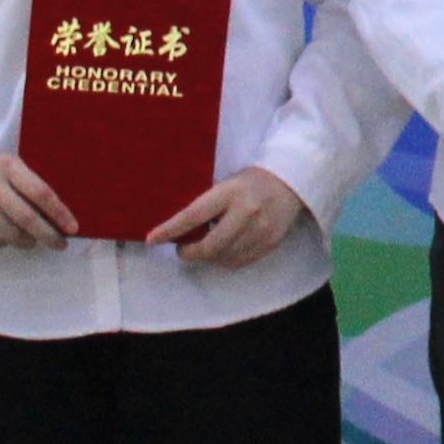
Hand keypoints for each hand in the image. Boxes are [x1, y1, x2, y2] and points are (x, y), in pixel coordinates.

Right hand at [0, 153, 75, 250]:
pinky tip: (7, 236)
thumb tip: (59, 218)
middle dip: (47, 235)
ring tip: (32, 241)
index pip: (40, 193)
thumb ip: (31, 186)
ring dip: (26, 242)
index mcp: (8, 166)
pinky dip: (4, 242)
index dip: (59, 213)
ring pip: (8, 233)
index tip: (72, 228)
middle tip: (59, 244)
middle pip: (25, 218)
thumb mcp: (11, 168)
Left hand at [158, 170, 315, 271]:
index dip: (170, 230)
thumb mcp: (227, 184)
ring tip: (205, 247)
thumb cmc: (251, 180)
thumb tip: (179, 230)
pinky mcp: (270, 243)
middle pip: (209, 246)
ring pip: (223, 258)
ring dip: (207, 257)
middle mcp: (247, 212)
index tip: (152, 239)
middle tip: (182, 248)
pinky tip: (223, 250)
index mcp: (232, 192)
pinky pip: (239, 262)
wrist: (292, 181)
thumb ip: (207, 205)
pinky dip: (225, 260)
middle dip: (189, 252)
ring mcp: (261, 230)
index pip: (193, 215)